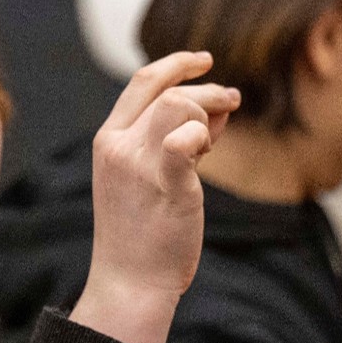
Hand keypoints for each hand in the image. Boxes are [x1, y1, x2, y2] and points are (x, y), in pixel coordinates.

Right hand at [71, 52, 241, 342]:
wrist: (131, 282)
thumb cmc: (143, 235)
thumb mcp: (148, 178)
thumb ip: (176, 140)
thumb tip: (219, 108)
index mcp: (108, 141)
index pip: (142, 83)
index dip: (177, 64)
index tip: (205, 60)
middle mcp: (118, 147)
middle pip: (166, 90)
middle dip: (206, 90)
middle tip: (233, 102)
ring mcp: (138, 165)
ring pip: (179, 106)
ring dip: (207, 115)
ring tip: (213, 143)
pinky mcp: (165, 185)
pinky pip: (186, 139)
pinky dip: (204, 136)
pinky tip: (208, 151)